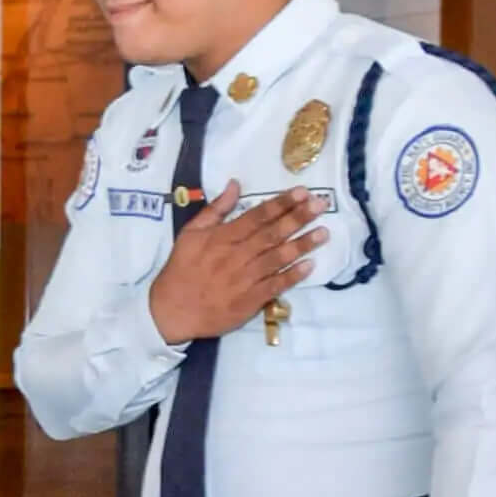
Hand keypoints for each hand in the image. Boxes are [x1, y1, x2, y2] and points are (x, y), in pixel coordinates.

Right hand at [147, 184, 327, 345]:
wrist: (171, 311)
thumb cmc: (181, 270)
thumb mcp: (189, 234)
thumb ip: (214, 210)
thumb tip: (235, 185)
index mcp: (222, 238)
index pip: (257, 216)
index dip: (281, 204)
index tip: (302, 192)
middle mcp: (236, 255)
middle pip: (272, 234)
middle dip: (298, 217)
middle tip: (321, 205)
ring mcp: (244, 279)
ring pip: (278, 258)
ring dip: (302, 244)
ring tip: (324, 232)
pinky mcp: (250, 300)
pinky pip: (275, 285)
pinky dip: (292, 276)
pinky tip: (310, 265)